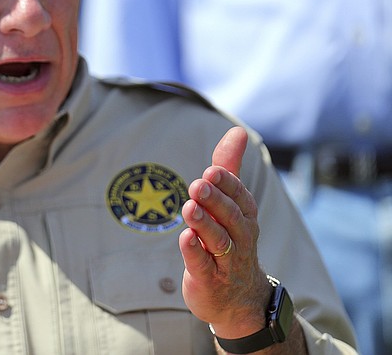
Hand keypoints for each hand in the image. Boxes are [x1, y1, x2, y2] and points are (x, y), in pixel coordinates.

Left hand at [178, 126, 271, 337]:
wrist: (238, 300)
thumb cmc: (230, 241)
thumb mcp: (231, 204)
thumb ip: (229, 168)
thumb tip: (237, 130)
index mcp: (245, 217)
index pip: (240, 197)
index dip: (227, 184)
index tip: (211, 170)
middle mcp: (240, 238)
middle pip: (230, 217)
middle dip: (215, 200)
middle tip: (198, 184)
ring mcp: (226, 261)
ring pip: (218, 240)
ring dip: (204, 223)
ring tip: (189, 207)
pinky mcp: (209, 280)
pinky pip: (203, 265)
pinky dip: (194, 252)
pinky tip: (185, 238)